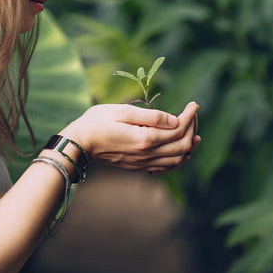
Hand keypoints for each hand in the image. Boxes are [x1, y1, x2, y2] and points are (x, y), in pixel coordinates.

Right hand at [58, 102, 199, 174]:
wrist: (78, 144)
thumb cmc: (96, 122)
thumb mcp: (122, 111)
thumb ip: (150, 116)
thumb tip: (175, 119)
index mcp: (144, 138)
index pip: (178, 129)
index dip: (190, 116)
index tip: (194, 104)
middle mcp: (146, 154)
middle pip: (183, 145)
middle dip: (192, 128)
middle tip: (192, 113)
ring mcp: (143, 163)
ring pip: (178, 159)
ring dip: (189, 144)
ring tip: (192, 129)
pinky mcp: (138, 167)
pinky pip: (166, 168)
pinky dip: (179, 159)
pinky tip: (180, 150)